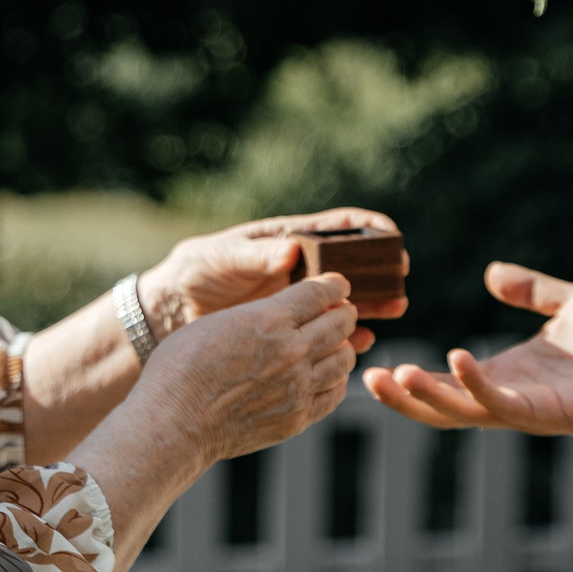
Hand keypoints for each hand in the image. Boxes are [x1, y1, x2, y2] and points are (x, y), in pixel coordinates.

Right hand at [137, 274, 362, 462]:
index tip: (338, 286)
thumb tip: (282, 313)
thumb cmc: (182, 367)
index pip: (320, 293)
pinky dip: (336, 380)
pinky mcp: (297, 417)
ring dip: (343, 346)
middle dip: (343, 313)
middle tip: (341, 312)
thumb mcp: (216, 322)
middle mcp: (292, 350)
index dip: (334, 286)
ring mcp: (298, 386)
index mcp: (270, 319)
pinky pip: (334, 393)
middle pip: (340, 323)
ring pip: (343, 359)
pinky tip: (326, 376)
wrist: (174, 422)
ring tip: (335, 344)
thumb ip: (257, 314)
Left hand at [141, 207, 408, 334]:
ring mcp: (299, 301)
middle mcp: (302, 269)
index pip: (338, 227)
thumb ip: (257, 255)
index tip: (390, 236)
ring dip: (373, 304)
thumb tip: (292, 251)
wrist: (172, 311)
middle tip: (399, 281)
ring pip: (347, 301)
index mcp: (290, 241)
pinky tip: (360, 344)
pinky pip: (328, 333)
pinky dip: (347, 338)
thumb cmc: (196, 272)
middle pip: (352, 264)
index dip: (367, 227)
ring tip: (394, 310)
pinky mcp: (292, 330)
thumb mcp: (224, 258)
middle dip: (380, 270)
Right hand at [361, 262, 572, 435]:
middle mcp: (515, 395)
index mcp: (513, 373)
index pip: (451, 384)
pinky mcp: (553, 414)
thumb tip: (489, 275)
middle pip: (446, 408)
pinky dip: (476, 385)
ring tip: (392, 377)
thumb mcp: (569, 304)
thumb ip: (530, 291)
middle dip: (405, 399)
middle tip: (366, 378)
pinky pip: (505, 405)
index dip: (415, 379)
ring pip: (465, 412)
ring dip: (427, 398)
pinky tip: (455, 360)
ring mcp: (532, 409)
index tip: (377, 363)